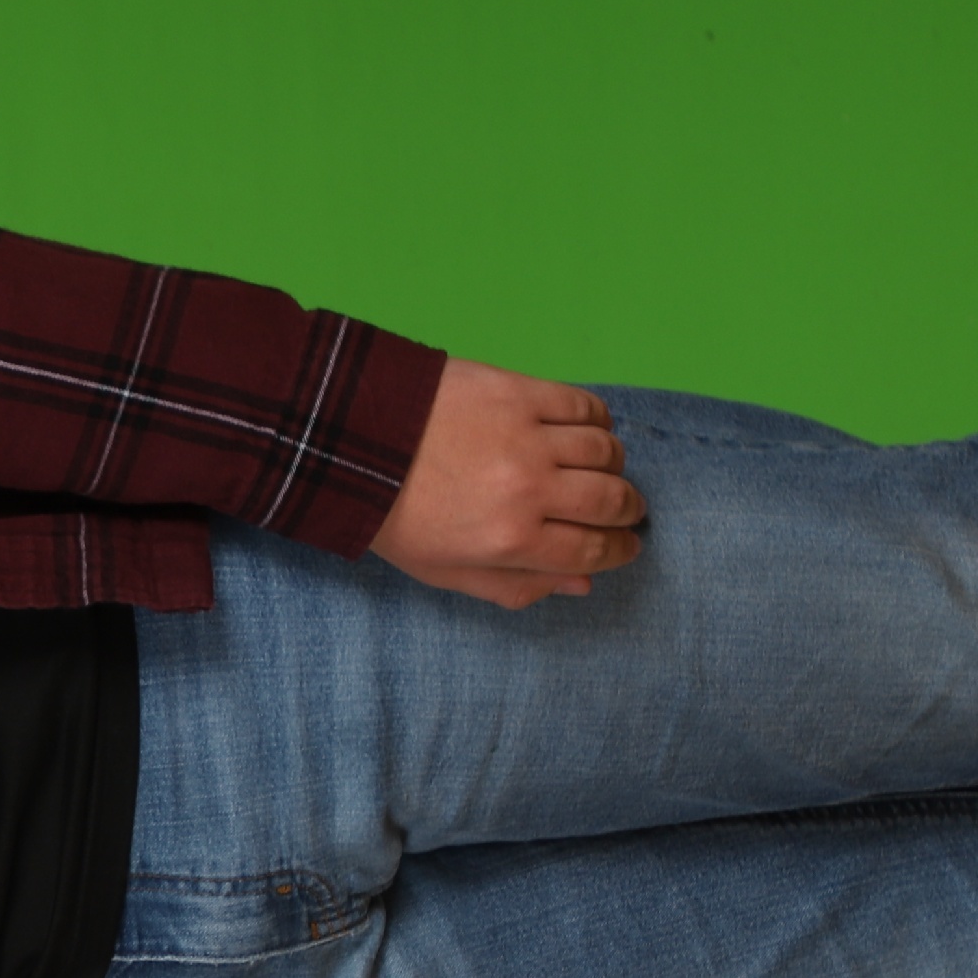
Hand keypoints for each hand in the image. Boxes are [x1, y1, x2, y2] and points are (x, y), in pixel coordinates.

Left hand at [372, 358, 646, 608]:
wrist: (349, 442)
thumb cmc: (394, 515)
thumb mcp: (445, 572)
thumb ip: (516, 585)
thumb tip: (580, 584)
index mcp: (510, 540)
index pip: (593, 550)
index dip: (620, 550)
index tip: (627, 545)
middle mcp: (528, 489)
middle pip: (612, 500)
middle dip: (628, 510)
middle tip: (626, 509)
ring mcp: (526, 436)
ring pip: (606, 451)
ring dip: (613, 465)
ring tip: (602, 471)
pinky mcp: (518, 392)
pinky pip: (584, 406)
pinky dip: (597, 420)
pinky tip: (587, 430)